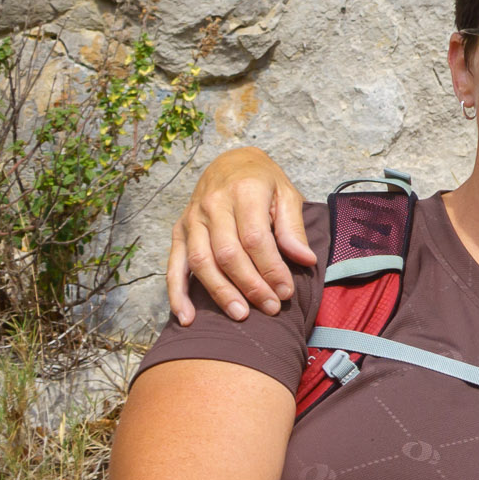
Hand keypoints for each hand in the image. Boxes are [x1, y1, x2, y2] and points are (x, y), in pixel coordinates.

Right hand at [167, 147, 309, 324]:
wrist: (230, 162)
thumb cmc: (264, 182)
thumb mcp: (287, 194)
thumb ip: (293, 227)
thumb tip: (305, 260)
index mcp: (243, 192)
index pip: (255, 238)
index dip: (271, 268)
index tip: (286, 291)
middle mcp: (212, 205)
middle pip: (228, 253)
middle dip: (251, 285)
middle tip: (271, 307)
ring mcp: (192, 219)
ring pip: (202, 262)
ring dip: (220, 292)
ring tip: (241, 315)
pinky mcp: (179, 231)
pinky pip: (174, 265)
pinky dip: (177, 294)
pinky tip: (186, 317)